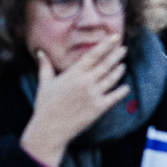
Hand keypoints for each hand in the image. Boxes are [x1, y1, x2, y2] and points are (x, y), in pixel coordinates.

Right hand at [20, 35, 130, 166]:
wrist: (49, 129)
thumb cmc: (45, 106)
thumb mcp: (44, 83)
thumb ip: (45, 66)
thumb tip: (40, 52)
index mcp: (73, 74)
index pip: (93, 55)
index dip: (106, 44)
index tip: (115, 37)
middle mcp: (86, 82)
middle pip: (106, 64)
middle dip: (116, 55)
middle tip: (123, 48)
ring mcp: (93, 95)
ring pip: (112, 79)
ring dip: (119, 71)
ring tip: (123, 65)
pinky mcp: (98, 108)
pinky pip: (114, 97)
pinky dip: (122, 91)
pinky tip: (126, 87)